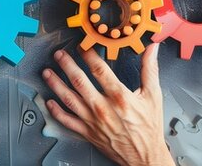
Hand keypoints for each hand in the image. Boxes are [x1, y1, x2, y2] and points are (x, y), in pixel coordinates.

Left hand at [41, 45, 173, 165]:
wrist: (145, 156)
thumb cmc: (149, 128)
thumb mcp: (153, 96)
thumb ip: (149, 70)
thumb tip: (151, 49)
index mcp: (120, 97)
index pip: (99, 70)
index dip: (88, 55)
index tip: (81, 46)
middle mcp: (103, 108)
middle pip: (79, 82)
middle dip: (66, 65)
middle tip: (59, 55)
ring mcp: (93, 121)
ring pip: (69, 99)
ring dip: (56, 84)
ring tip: (48, 73)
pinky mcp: (88, 133)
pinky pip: (67, 120)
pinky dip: (56, 111)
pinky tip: (49, 101)